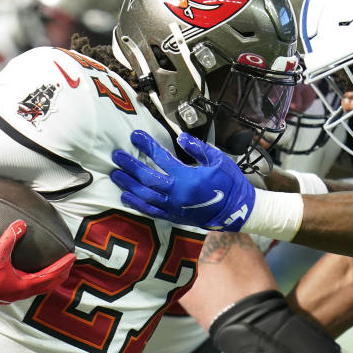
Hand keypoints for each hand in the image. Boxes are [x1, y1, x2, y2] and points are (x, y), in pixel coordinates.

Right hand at [0, 220, 74, 304]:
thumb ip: (9, 237)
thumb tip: (21, 223)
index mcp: (22, 286)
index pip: (50, 276)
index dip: (63, 266)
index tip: (72, 257)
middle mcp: (20, 293)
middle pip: (48, 285)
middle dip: (60, 274)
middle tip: (69, 263)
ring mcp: (12, 295)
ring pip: (37, 287)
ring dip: (48, 278)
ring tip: (54, 268)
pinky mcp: (4, 293)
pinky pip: (26, 286)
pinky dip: (34, 278)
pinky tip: (28, 270)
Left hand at [111, 130, 255, 229]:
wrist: (237, 211)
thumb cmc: (229, 182)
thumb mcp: (218, 160)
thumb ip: (198, 148)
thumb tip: (181, 137)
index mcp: (187, 177)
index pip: (161, 158)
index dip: (147, 145)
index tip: (135, 136)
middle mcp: (176, 193)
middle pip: (147, 178)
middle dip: (130, 166)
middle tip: (117, 156)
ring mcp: (173, 207)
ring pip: (144, 196)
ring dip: (129, 184)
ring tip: (116, 174)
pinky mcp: (174, 217)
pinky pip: (151, 211)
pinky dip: (137, 204)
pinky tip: (126, 196)